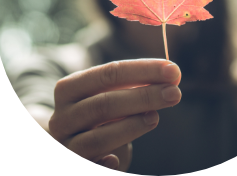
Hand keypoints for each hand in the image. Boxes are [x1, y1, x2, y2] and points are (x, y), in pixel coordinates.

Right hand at [49, 59, 181, 170]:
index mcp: (70, 88)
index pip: (109, 73)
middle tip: (175, 92)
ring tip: (156, 117)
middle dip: (144, 96)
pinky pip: (89, 166)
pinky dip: (104, 165)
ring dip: (131, 126)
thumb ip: (135, 84)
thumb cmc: (99, 114)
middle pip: (104, 104)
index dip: (143, 70)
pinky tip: (118, 160)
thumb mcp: (110, 94)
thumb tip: (172, 75)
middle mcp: (62, 117)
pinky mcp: (74, 164)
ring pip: (96, 138)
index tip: (172, 70)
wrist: (72, 144)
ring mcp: (65, 145)